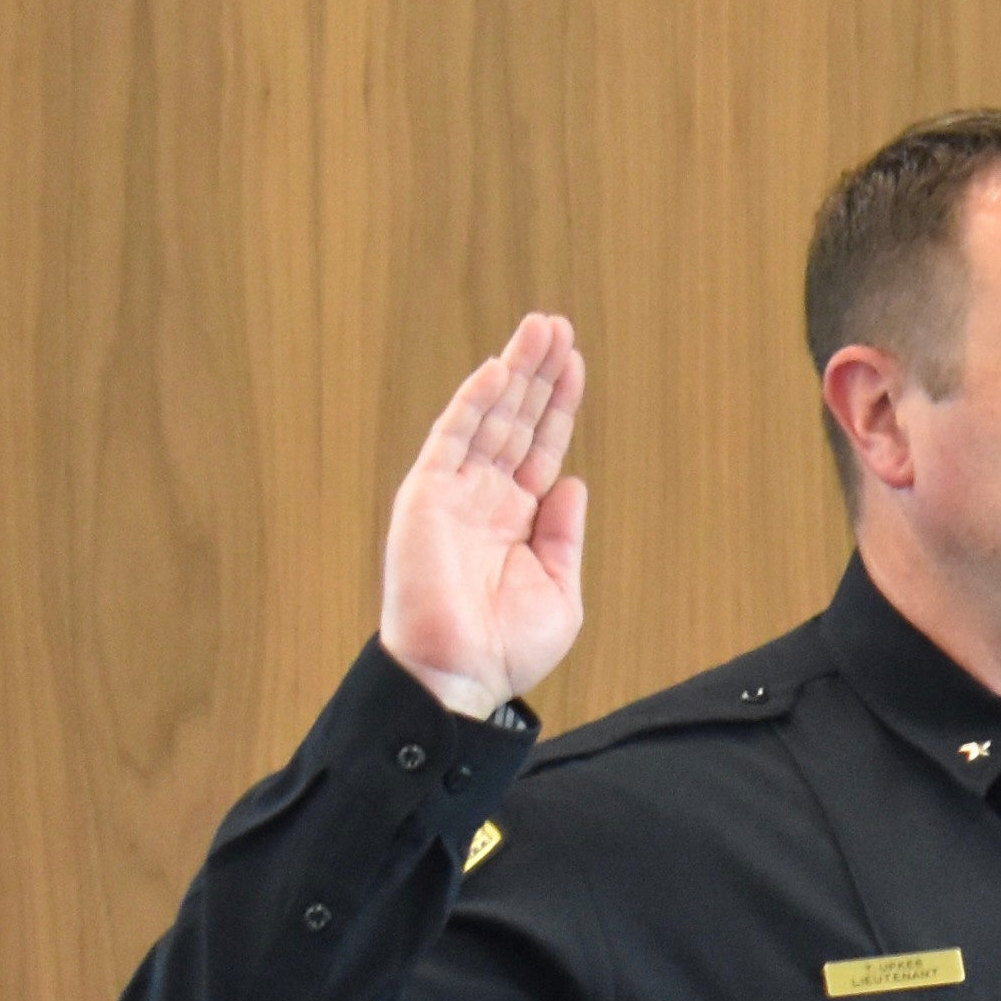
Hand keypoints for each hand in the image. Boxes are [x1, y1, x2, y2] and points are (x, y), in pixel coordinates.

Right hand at [379, 312, 591, 723]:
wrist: (461, 675)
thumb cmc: (506, 646)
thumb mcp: (557, 588)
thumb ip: (564, 533)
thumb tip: (574, 481)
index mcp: (516, 519)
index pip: (541, 447)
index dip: (559, 405)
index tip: (575, 363)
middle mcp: (483, 498)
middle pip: (516, 420)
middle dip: (537, 373)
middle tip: (557, 325)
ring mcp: (453, 493)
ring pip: (487, 417)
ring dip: (512, 372)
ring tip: (539, 329)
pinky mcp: (425, 495)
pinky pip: (452, 438)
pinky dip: (474, 403)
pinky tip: (498, 370)